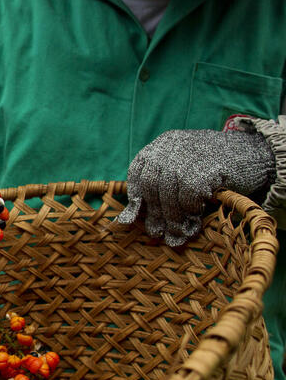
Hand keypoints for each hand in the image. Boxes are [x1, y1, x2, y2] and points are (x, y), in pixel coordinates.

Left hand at [115, 129, 274, 245]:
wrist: (254, 154)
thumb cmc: (214, 168)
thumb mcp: (183, 171)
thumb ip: (158, 189)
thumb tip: (125, 220)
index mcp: (162, 145)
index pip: (138, 171)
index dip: (136, 196)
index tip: (133, 218)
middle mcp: (171, 146)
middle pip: (152, 184)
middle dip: (155, 213)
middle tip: (159, 234)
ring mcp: (189, 153)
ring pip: (169, 191)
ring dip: (173, 218)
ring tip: (178, 234)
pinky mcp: (208, 165)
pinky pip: (190, 192)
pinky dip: (190, 207)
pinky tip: (197, 213)